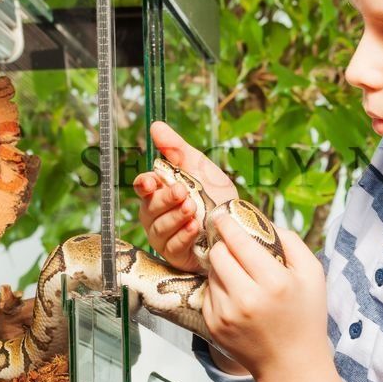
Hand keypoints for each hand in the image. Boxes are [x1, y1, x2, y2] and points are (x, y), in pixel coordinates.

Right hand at [133, 121, 238, 273]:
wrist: (240, 223)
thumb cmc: (216, 195)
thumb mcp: (199, 167)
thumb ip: (176, 149)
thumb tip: (156, 126)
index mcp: (159, 192)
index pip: (142, 187)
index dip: (143, 184)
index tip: (150, 181)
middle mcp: (156, 215)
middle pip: (150, 207)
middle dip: (166, 199)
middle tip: (182, 192)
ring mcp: (164, 236)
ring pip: (159, 228)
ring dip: (175, 217)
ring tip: (191, 208)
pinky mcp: (175, 255)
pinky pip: (173, 247)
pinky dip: (183, 236)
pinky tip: (195, 227)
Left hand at [202, 217, 330, 381]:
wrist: (292, 365)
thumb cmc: (306, 317)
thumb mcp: (313, 274)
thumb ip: (290, 241)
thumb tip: (261, 220)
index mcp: (274, 283)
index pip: (238, 242)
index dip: (227, 224)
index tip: (222, 216)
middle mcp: (247, 299)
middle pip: (218, 254)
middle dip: (224, 245)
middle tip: (231, 245)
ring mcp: (226, 315)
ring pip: (211, 273)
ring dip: (222, 268)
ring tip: (240, 275)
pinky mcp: (213, 326)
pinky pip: (208, 293)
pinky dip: (219, 289)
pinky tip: (236, 296)